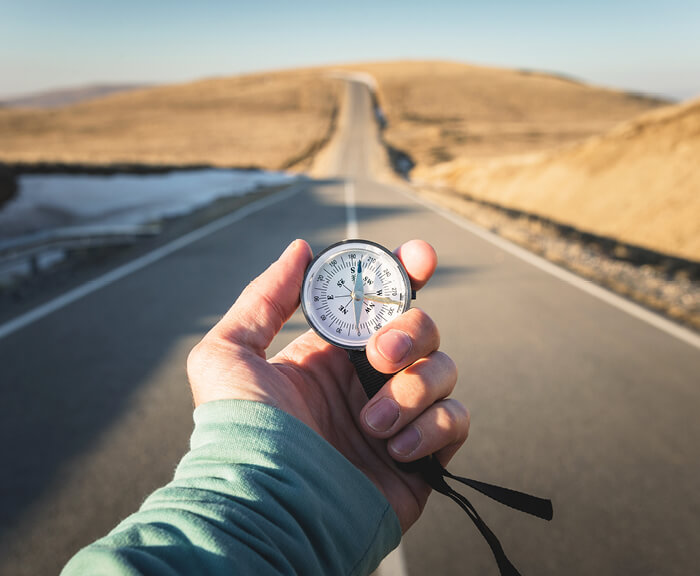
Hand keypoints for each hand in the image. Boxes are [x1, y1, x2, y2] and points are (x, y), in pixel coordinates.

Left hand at [187, 239, 468, 531]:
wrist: (266, 508)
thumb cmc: (239, 433)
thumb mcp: (229, 353)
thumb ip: (264, 297)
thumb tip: (301, 251)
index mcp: (332, 354)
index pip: (380, 303)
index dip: (405, 273)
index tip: (418, 256)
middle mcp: (367, 381)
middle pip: (422, 329)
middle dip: (409, 332)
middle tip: (379, 357)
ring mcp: (397, 418)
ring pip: (444, 370)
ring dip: (411, 389)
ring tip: (370, 424)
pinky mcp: (421, 457)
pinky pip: (456, 420)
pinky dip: (433, 427)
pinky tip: (393, 449)